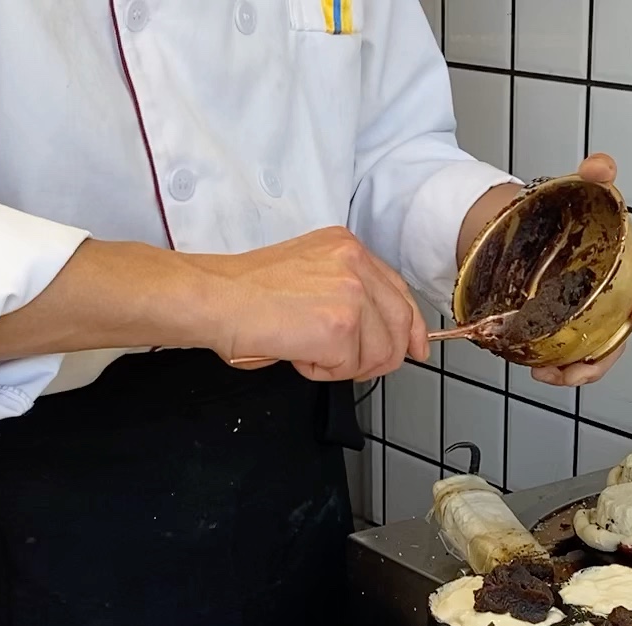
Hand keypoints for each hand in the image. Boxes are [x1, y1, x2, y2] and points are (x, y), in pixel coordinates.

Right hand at [194, 227, 427, 381]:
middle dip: (382, 356)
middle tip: (353, 366)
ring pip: (377, 353)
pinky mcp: (340, 327)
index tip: (416, 348)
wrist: (215, 299)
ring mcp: (351, 294)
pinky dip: (320, 371)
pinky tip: (295, 352)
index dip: (411, 326)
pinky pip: (348, 368)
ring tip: (304, 347)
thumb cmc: (245, 293)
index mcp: (347, 247)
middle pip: (400, 325)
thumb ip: (347, 293)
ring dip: (342, 365)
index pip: (399, 291)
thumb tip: (380, 333)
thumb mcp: (308, 273)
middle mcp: (355, 263)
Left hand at [530, 154, 631, 387]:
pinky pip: (569, 356)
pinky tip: (538, 370)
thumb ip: (596, 175)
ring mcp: (591, 318)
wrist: (531, 228)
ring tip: (554, 375)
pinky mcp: (566, 330)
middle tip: (585, 366)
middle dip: (608, 356)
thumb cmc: (569, 214)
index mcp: (631, 269)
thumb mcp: (584, 189)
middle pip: (622, 335)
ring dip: (579, 372)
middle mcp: (615, 299)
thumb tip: (599, 167)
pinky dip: (557, 368)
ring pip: (595, 353)